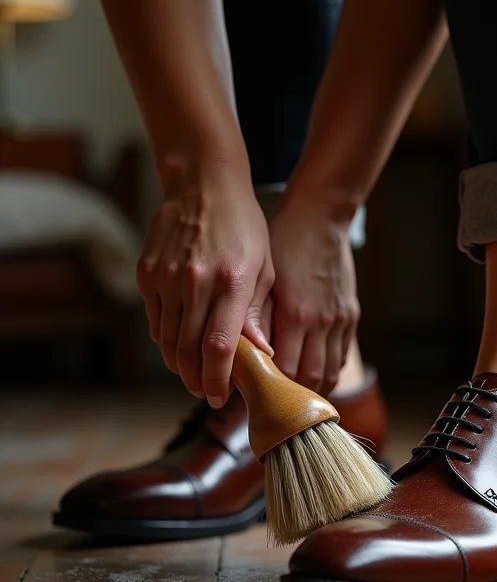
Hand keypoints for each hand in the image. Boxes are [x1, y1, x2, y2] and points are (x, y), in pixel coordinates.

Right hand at [137, 163, 273, 406]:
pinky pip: (154, 319)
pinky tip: (180, 344)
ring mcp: (166, 277)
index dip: (217, 380)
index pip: (219, 347)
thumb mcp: (264, 267)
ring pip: (167, 339)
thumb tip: (259, 354)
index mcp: (232, 282)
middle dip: (196, 379)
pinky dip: (166, 339)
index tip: (219, 398)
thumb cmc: (244, 226)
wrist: (204, 183)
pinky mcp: (147, 272)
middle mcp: (195, 282)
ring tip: (194, 372)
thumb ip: (256, 312)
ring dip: (180, 363)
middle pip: (188, 350)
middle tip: (206, 391)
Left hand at [265, 195, 358, 395]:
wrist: (320, 217)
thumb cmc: (283, 243)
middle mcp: (320, 322)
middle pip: (307, 378)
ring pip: (328, 373)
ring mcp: (339, 320)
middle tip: (268, 400)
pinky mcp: (350, 315)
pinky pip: (342, 356)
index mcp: (294, 314)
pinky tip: (312, 373)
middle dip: (288, 395)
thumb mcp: (262, 277)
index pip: (282, 370)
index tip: (251, 392)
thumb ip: (253, 318)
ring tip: (289, 395)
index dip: (268, 386)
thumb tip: (239, 354)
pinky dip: (328, 372)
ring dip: (310, 389)